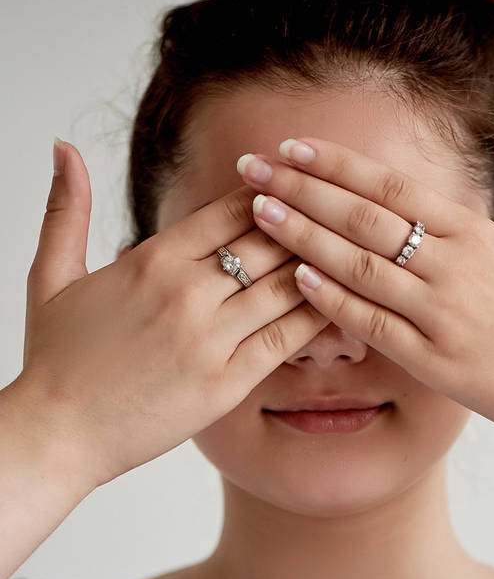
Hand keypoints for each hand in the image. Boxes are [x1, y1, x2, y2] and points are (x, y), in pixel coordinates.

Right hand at [19, 140, 325, 488]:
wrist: (57, 433)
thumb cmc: (56, 359)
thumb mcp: (51, 275)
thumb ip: (67, 209)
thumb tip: (62, 145)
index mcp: (152, 259)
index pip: (232, 209)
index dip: (273, 194)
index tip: (300, 188)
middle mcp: (185, 292)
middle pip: (268, 241)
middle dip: (309, 224)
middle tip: (345, 215)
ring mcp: (208, 339)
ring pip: (285, 286)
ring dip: (323, 265)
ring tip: (357, 253)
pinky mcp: (224, 384)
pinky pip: (285, 340)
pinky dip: (318, 318)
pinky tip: (344, 305)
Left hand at [237, 109, 493, 454]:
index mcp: (481, 236)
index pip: (394, 187)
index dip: (338, 165)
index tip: (293, 147)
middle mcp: (455, 267)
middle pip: (364, 216)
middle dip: (300, 188)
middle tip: (248, 167)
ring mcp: (443, 315)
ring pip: (360, 266)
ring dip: (303, 236)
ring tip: (256, 213)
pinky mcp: (437, 364)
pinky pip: (374, 326)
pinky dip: (334, 301)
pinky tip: (298, 279)